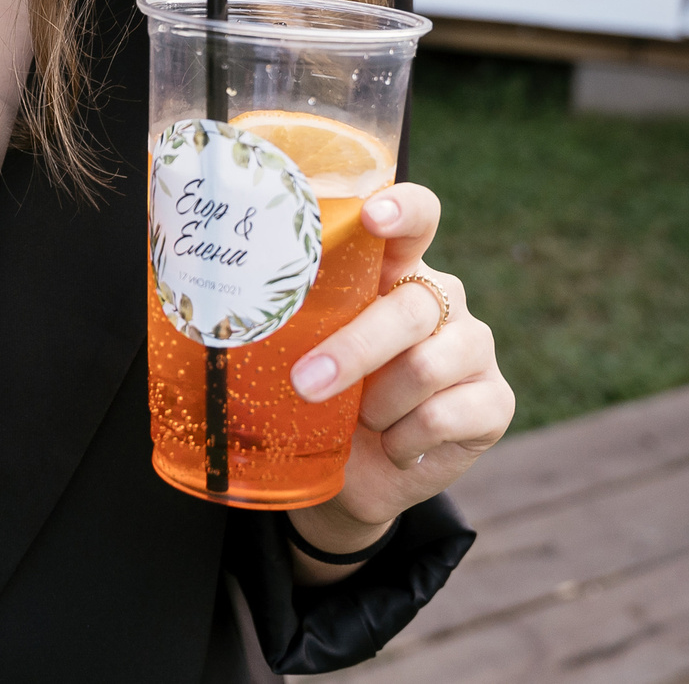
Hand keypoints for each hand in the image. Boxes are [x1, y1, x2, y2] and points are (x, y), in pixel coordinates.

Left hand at [287, 184, 514, 543]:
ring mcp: (474, 348)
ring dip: (377, 407)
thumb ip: (281, 319)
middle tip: (305, 384)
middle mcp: (442, 300)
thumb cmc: (320, 400)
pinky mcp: (495, 401)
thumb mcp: (296, 354)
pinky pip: (446, 415)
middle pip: (411, 307)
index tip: (372, 216)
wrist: (354, 478)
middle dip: (354, 350)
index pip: (417, 218)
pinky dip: (406, 441)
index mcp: (397, 271)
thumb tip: (193, 291)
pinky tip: (395, 448)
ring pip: (426, 366)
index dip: (403, 210)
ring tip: (361, 423)